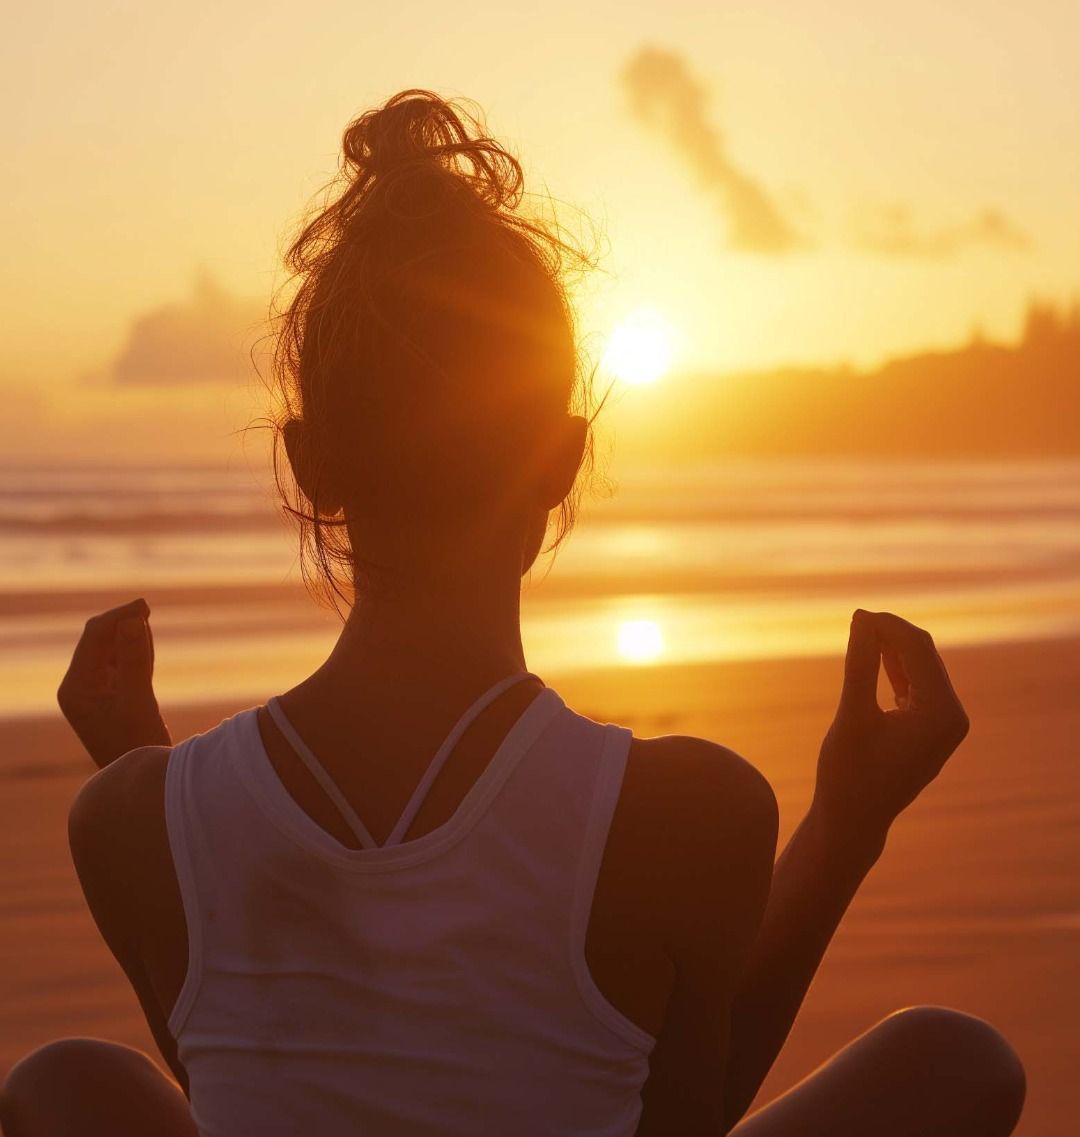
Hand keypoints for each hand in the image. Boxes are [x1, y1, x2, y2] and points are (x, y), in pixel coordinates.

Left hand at [57, 598, 170, 768]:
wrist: (140, 782)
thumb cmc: (137, 745)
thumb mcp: (138, 699)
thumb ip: (135, 658)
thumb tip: (133, 620)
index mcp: (76, 687)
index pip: (94, 637)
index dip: (118, 617)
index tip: (145, 606)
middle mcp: (79, 687)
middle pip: (99, 640)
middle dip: (122, 625)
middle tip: (147, 611)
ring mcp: (93, 692)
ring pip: (110, 650)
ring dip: (130, 637)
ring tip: (147, 632)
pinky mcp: (110, 696)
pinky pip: (120, 664)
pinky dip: (134, 652)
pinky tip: (146, 645)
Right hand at [812, 609, 969, 857]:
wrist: (853, 822)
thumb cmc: (848, 772)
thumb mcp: (852, 713)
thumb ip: (861, 663)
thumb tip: (862, 618)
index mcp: (941, 713)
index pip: (918, 649)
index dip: (888, 626)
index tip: (855, 613)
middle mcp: (953, 717)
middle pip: (925, 656)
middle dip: (891, 633)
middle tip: (856, 618)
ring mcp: (946, 725)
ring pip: (922, 669)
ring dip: (892, 648)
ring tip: (860, 631)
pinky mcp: (932, 730)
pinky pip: (918, 687)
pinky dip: (896, 669)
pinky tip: (874, 655)